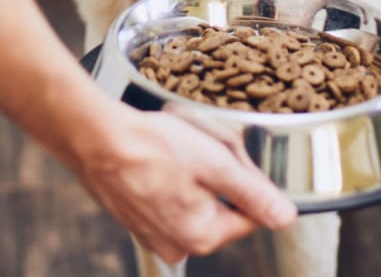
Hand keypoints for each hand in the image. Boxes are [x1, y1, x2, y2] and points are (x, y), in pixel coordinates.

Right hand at [71, 106, 296, 263]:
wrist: (94, 137)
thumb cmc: (151, 146)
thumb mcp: (215, 163)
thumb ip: (254, 193)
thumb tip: (285, 217)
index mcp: (201, 236)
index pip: (250, 214)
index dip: (246, 179)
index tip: (228, 156)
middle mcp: (176, 244)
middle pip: (222, 206)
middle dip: (218, 175)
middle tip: (200, 146)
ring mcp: (152, 233)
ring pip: (195, 199)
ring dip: (194, 173)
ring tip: (175, 148)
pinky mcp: (135, 217)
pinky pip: (168, 197)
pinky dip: (169, 176)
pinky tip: (159, 155)